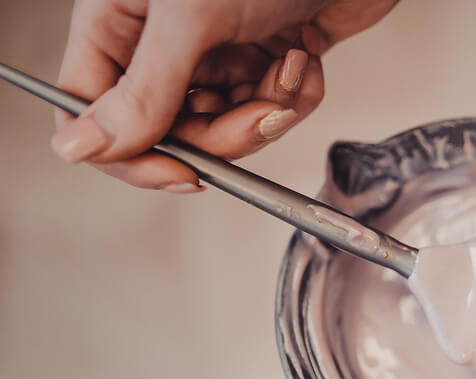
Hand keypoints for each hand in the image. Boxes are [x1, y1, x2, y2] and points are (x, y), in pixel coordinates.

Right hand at [51, 0, 397, 190]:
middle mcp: (162, 41)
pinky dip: (298, 93)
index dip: (131, 154)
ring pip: (228, 128)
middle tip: (262, 114)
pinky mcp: (266, 59)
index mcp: (119, 21)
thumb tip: (80, 149)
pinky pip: (272, 108)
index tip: (180, 173)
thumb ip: (142, 91)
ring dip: (269, 110)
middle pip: (171, 133)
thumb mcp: (190, 20)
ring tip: (291, 69)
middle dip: (227, 135)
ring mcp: (216, 52)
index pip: (92, 112)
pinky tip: (307, 54)